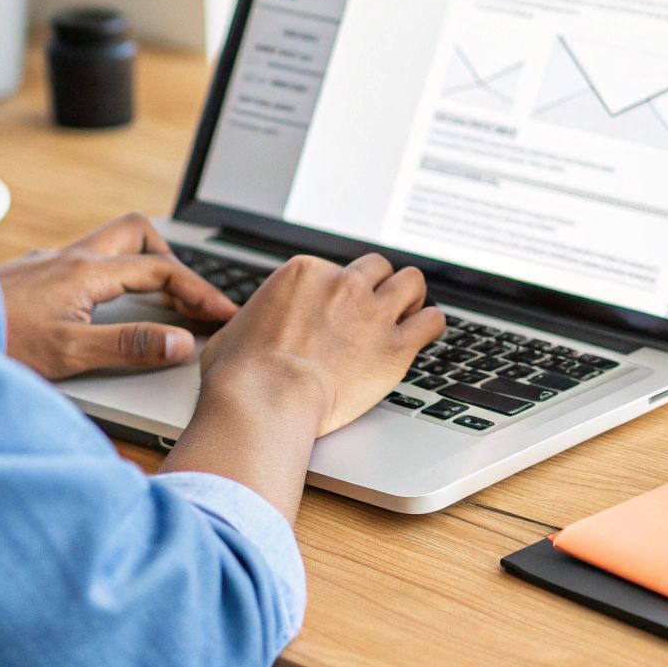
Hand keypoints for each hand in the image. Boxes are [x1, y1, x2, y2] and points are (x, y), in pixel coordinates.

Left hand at [0, 213, 236, 380]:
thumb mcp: (69, 355)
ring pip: (110, 245)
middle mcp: (67, 257)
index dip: (200, 292)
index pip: (161, 270)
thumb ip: (129, 345)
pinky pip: (85, 262)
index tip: (223, 314)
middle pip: (138, 233)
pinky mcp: (30, 276)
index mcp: (85, 271)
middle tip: (188, 298)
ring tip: (158, 303)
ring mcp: (47, 263)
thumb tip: (181, 342)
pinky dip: (110, 278)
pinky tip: (104, 308)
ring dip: (141, 266)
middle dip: (173, 261)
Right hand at [197, 253, 444, 436]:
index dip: (339, 291)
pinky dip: (429, 325)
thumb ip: (253, 321)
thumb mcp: (235, 330)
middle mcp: (343, 284)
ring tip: (406, 314)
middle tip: (376, 308)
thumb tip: (246, 330)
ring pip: (412, 282)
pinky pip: (432, 320)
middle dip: (378, 286)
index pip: (336, 268)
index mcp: (305, 273)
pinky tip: (422, 334)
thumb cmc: (242, 373)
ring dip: (410, 296)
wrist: (265, 399)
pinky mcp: (395, 346)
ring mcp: (372, 312)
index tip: (338, 310)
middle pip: (378, 267)